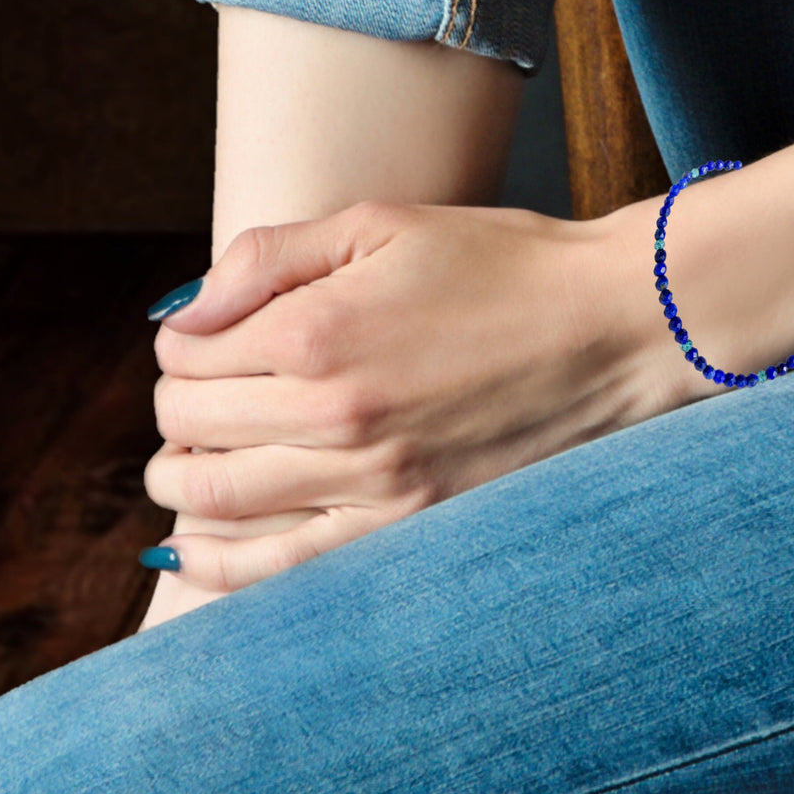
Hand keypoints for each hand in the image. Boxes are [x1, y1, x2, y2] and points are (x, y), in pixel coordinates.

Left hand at [140, 198, 690, 594]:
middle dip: (180, 406)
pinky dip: (218, 562)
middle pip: (187, 427)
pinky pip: (279, 567)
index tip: (215, 334)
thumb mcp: (382, 226)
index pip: (184, 354)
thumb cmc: (504, 266)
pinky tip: (193, 548)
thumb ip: (267, 258)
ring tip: (189, 462)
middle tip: (208, 390)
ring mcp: (372, 481)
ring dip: (182, 479)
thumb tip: (181, 311)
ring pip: (215, 500)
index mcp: (318, 329)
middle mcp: (335, 414)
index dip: (184, 340)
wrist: (614, 327)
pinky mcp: (408, 525)